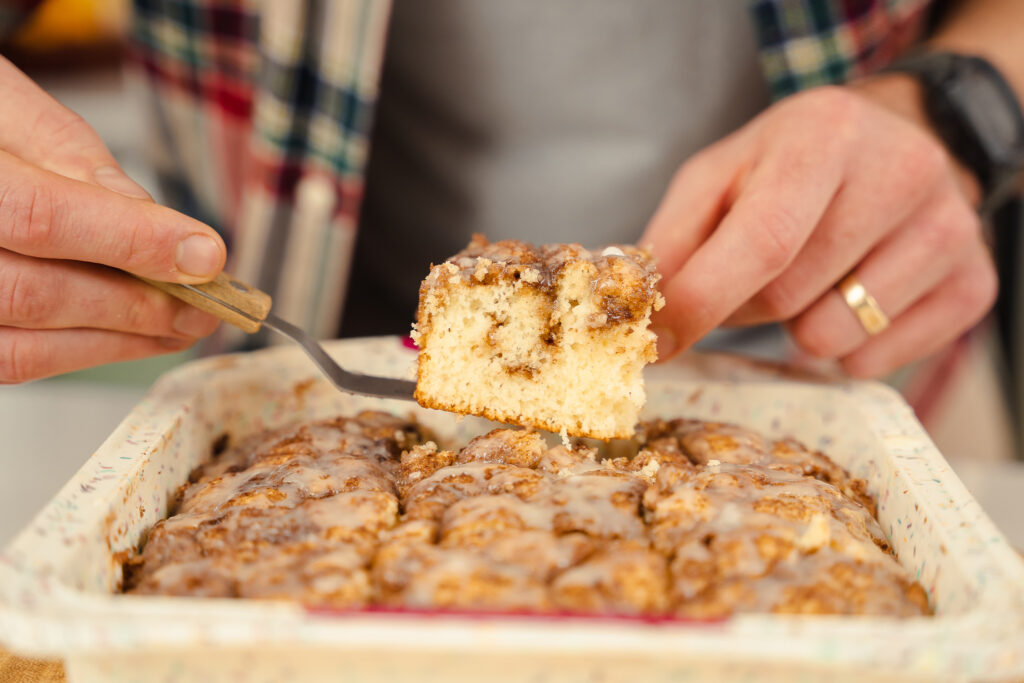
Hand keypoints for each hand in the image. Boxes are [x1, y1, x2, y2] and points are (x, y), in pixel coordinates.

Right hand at [0, 57, 225, 382]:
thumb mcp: (10, 108)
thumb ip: (76, 161)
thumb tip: (149, 219)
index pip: (42, 217)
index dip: (132, 242)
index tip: (205, 255)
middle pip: (36, 294)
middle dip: (137, 304)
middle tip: (207, 304)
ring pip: (24, 346)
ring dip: (118, 341)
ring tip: (181, 326)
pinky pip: (13, 361)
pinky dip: (81, 352)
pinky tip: (130, 336)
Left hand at [641, 79, 996, 376]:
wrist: (894, 143)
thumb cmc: (788, 165)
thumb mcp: (717, 177)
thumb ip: (671, 241)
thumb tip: (640, 314)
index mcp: (824, 136)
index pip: (764, 241)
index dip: (702, 302)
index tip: (658, 341)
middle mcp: (902, 174)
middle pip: (786, 298)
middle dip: (746, 305)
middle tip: (753, 272)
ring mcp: (949, 230)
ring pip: (830, 338)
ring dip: (796, 325)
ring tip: (811, 275)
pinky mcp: (974, 284)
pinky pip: (875, 362)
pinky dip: (844, 345)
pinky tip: (853, 293)